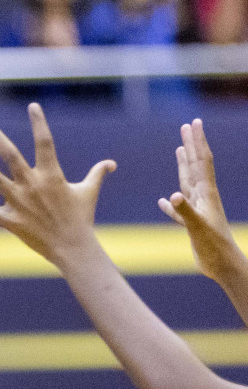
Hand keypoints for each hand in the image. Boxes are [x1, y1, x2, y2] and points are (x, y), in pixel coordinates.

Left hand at [0, 103, 116, 268]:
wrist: (72, 247)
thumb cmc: (81, 218)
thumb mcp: (90, 191)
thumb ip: (97, 174)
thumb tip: (111, 164)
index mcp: (51, 175)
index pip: (44, 142)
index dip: (39, 123)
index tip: (32, 106)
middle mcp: (32, 185)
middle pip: (11, 156)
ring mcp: (19, 202)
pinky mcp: (11, 220)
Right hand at [160, 119, 245, 284]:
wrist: (223, 265)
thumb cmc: (213, 247)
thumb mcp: (197, 227)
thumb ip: (184, 211)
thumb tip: (171, 196)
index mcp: (206, 194)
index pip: (200, 162)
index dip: (196, 142)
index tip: (192, 124)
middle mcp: (203, 197)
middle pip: (195, 165)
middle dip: (191, 145)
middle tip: (187, 126)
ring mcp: (198, 209)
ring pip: (188, 181)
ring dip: (183, 165)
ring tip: (180, 150)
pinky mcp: (192, 224)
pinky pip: (179, 208)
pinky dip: (171, 203)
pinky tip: (164, 201)